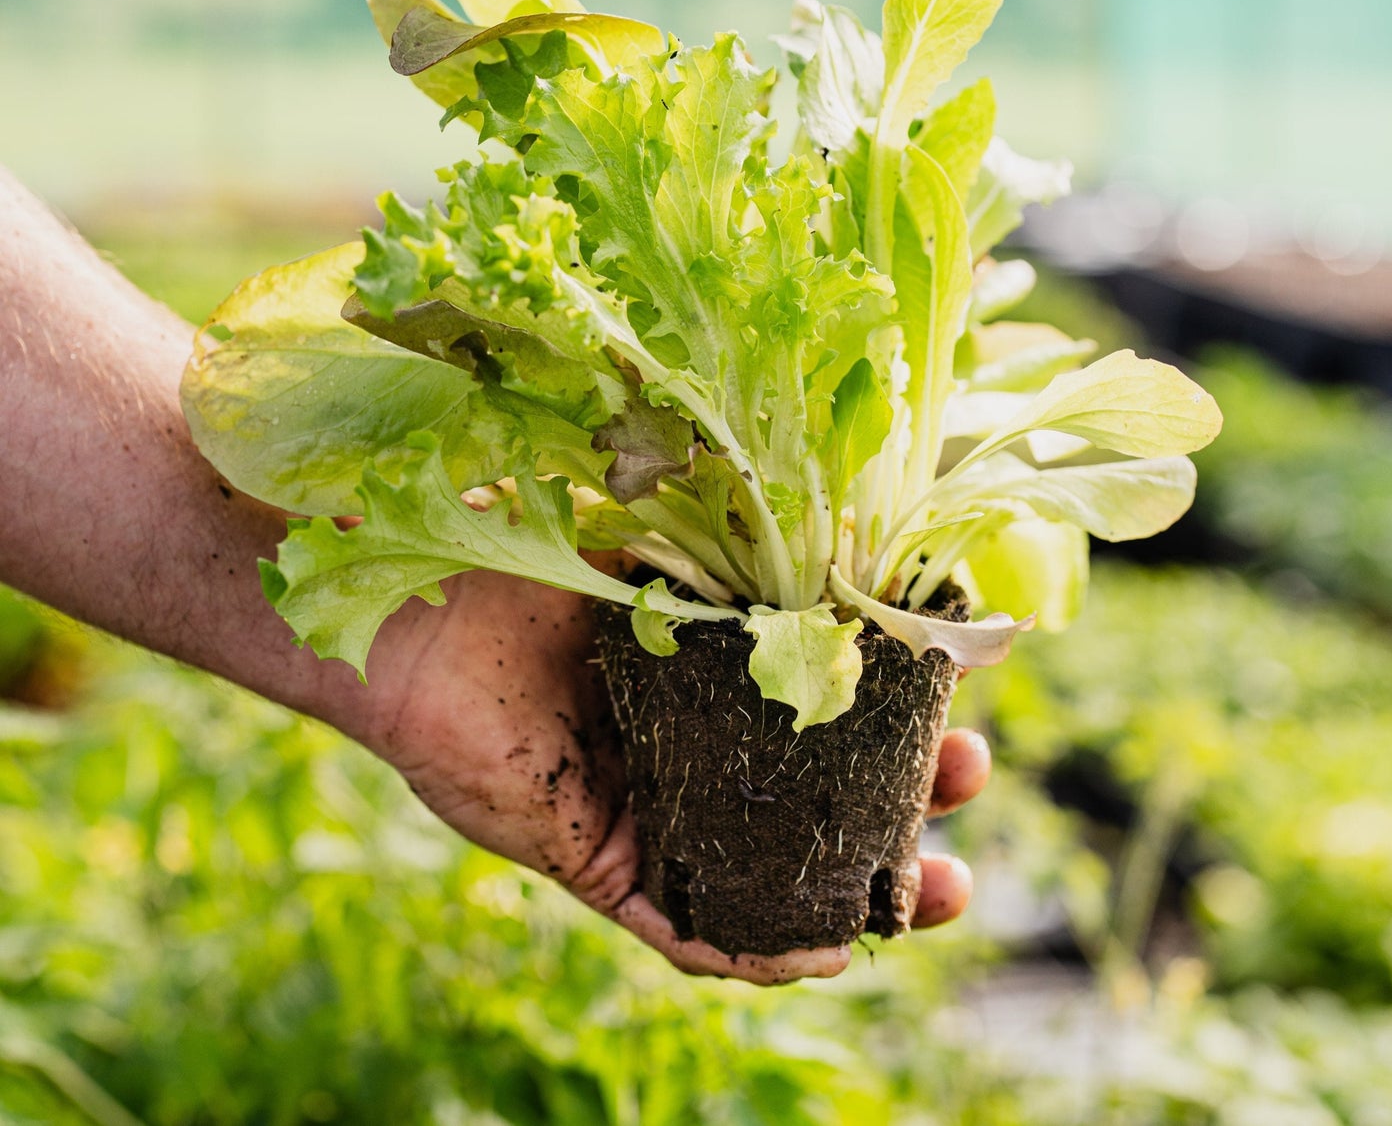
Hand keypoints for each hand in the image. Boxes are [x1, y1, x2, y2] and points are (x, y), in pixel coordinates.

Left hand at [341, 566, 991, 985]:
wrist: (390, 586)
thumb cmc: (510, 527)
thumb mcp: (646, 516)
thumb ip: (727, 514)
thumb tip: (834, 474)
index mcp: (700, 654)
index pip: (819, 692)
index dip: (896, 695)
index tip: (963, 681)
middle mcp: (678, 732)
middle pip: (807, 785)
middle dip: (901, 792)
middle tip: (969, 777)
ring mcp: (636, 797)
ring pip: (762, 865)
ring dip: (851, 884)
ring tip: (941, 886)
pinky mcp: (584, 851)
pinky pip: (677, 917)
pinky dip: (752, 943)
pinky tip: (824, 948)